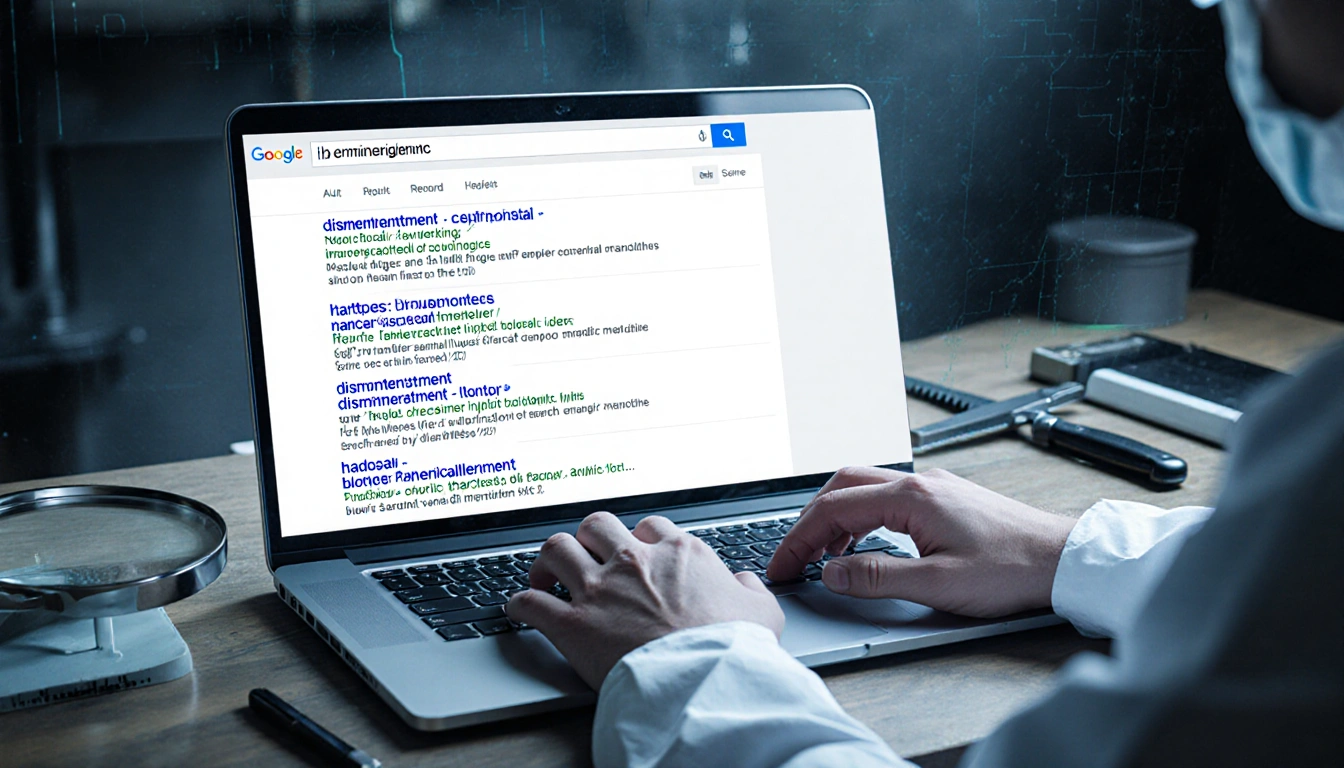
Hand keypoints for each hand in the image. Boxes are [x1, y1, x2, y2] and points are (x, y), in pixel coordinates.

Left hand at [507, 511, 784, 688]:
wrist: (704, 680)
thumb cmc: (733, 648)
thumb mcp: (762, 611)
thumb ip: (751, 589)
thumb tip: (745, 582)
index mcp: (678, 552)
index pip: (649, 526)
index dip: (638, 538)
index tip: (633, 553)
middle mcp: (634, 561)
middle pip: (595, 525)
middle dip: (587, 538)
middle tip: (585, 556)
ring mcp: (600, 589)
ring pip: (557, 549)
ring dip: (547, 561)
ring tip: (545, 575)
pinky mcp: (573, 624)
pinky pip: (531, 603)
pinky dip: (520, 605)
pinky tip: (519, 610)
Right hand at [766, 467, 1075, 617]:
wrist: (1062, 558)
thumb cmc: (1011, 570)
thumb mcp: (937, 584)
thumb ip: (877, 577)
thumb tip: (830, 573)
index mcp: (911, 497)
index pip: (833, 510)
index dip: (798, 540)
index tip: (782, 566)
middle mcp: (918, 482)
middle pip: (841, 487)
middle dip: (808, 521)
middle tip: (791, 556)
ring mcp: (931, 486)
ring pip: (862, 487)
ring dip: (833, 518)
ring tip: (820, 555)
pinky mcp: (943, 497)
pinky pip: (884, 496)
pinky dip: (860, 517)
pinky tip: (861, 544)